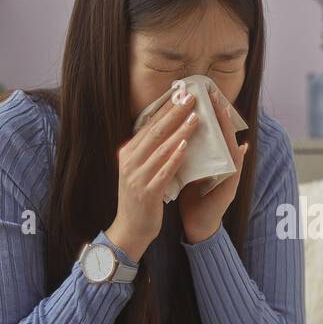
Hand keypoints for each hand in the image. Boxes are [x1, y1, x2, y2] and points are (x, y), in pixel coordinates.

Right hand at [105, 87, 199, 261]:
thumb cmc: (139, 199)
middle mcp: (130, 162)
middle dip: (174, 113)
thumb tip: (165, 128)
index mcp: (127, 154)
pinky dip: (175, 157)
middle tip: (191, 97)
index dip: (165, 109)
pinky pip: (163, 171)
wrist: (130, 230)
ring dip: (179, 131)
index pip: (148, 126)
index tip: (181, 93)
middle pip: (155, 132)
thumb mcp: (138, 170)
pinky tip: (186, 146)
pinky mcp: (147, 192)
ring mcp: (137, 177)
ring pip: (161, 149)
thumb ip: (147, 151)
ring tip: (195, 117)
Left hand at [179, 83, 248, 243]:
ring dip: (229, 131)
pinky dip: (236, 160)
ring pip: (231, 149)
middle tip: (216, 95)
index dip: (209, 114)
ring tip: (225, 113)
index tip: (203, 93)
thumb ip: (187, 152)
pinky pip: (234, 172)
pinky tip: (241, 148)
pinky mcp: (229, 191)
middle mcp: (224, 164)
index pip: (212, 132)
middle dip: (221, 115)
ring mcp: (229, 177)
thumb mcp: (187, 169)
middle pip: (224, 135)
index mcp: (212, 158)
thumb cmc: (191, 196)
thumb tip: (177, 131)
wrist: (196, 225)